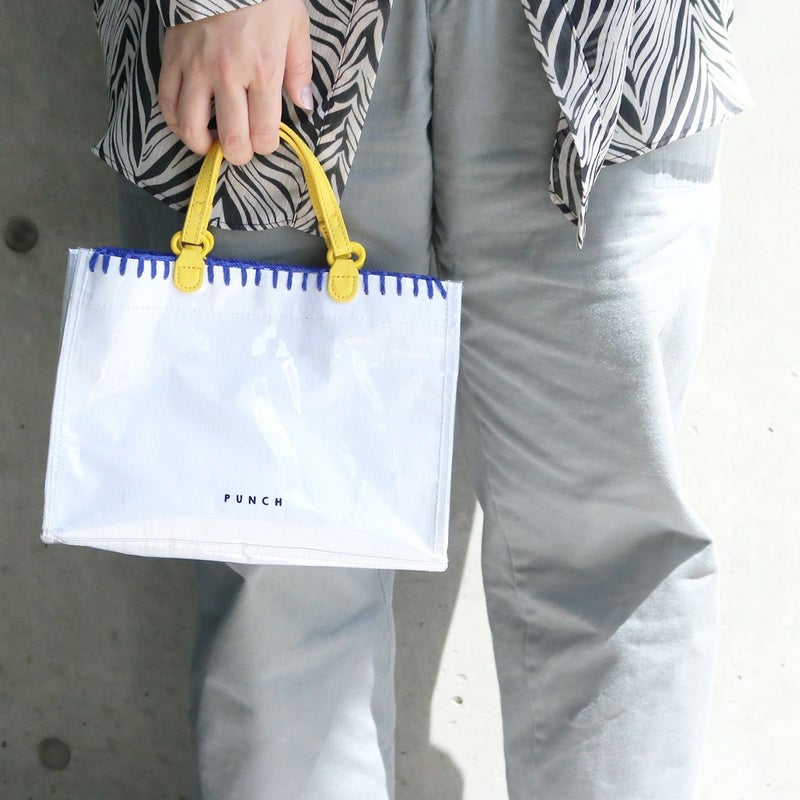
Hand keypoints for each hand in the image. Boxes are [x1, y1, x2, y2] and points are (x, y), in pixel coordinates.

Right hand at [158, 0, 312, 164]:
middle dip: (239, 155)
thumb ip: (299, 69)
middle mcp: (228, 75)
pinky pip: (167, 101)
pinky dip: (175, 121)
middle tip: (241, 150)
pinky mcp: (172, 57)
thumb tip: (304, 106)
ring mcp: (196, 67)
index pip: (263, 133)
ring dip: (202, 144)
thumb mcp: (294, 25)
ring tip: (211, 142)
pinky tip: (186, 123)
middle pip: (231, 139)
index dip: (265, 146)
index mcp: (263, 70)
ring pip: (191, 127)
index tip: (266, 140)